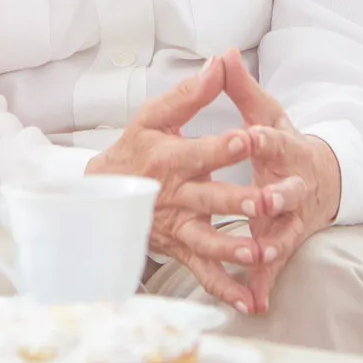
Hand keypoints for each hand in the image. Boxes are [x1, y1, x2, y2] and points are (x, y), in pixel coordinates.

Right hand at [87, 58, 261, 313]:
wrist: (98, 194)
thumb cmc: (133, 149)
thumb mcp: (153, 117)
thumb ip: (190, 93)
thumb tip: (220, 62)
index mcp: (170, 158)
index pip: (201, 151)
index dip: (224, 146)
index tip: (249, 139)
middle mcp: (175, 195)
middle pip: (208, 199)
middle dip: (236, 201)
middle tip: (264, 201)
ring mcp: (177, 227)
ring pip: (207, 241)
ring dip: (232, 248)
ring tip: (258, 253)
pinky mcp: (180, 250)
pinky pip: (203, 272)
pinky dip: (225, 289)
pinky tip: (249, 301)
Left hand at [222, 53, 341, 315]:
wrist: (324, 179)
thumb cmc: (285, 143)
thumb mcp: (268, 112)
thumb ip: (241, 88)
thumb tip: (223, 52)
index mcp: (285, 150)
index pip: (272, 140)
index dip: (260, 137)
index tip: (247, 134)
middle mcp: (293, 186)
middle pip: (286, 192)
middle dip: (276, 197)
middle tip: (263, 201)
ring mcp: (291, 218)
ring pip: (283, 233)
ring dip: (272, 246)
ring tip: (260, 257)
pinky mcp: (284, 243)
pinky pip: (273, 267)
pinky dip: (263, 285)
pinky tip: (253, 304)